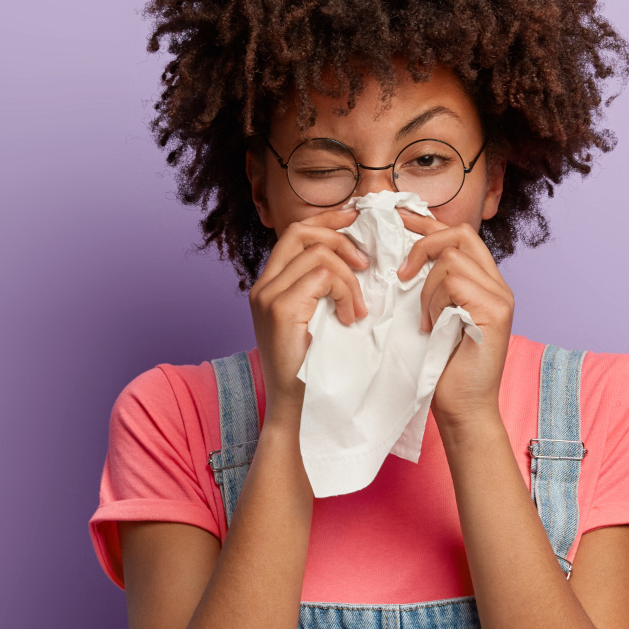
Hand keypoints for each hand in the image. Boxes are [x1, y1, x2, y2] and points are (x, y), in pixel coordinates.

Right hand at [248, 209, 366, 421]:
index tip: (355, 219)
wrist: (295, 409)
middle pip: (300, 231)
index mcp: (269, 285)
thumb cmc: (313, 369)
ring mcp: (268, 296)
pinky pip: (325, 277)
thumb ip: (322, 291)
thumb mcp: (316, 321)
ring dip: (350, 279)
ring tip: (358, 309)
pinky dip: (346, 292)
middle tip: (365, 263)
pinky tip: (349, 317)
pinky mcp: (281, 309)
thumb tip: (357, 260)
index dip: (327, 220)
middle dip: (339, 237)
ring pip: (319, 255)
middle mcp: (263, 286)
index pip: (295, 233)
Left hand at [397, 212, 513, 426]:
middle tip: (400, 273)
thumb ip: (430, 286)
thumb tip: (400, 258)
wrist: (463, 409)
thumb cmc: (442, 369)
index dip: (427, 223)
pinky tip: (432, 327)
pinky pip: (453, 282)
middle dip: (424, 244)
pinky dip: (434, 302)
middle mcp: (498, 285)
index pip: (459, 236)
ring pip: (452, 259)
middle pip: (461, 234)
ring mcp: (500, 296)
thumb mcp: (432, 317)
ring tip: (425, 321)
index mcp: (484, 283)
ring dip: (426, 288)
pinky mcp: (495, 310)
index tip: (396, 218)